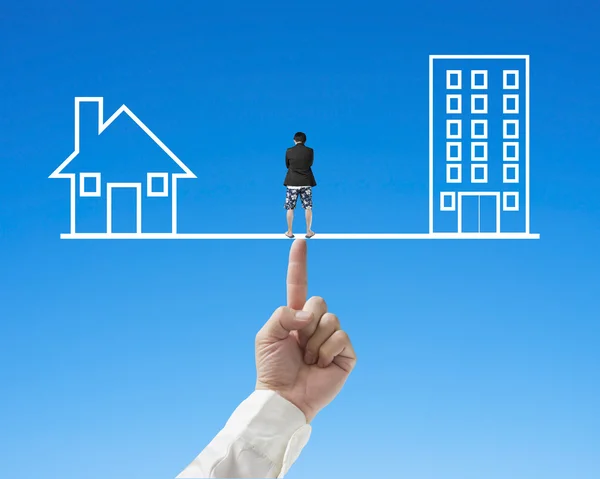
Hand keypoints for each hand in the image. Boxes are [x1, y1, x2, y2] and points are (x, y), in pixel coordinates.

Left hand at [254, 239, 356, 421]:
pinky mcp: (346, 353)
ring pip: (331, 319)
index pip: (299, 284)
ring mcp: (332, 338)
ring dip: (315, 342)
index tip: (300, 241)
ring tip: (308, 359)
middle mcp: (315, 324)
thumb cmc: (272, 368)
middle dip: (306, 322)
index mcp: (295, 317)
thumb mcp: (266, 336)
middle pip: (319, 301)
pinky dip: (327, 351)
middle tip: (299, 346)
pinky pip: (341, 337)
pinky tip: (321, 365)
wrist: (284, 397)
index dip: (299, 264)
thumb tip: (308, 314)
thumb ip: (282, 315)